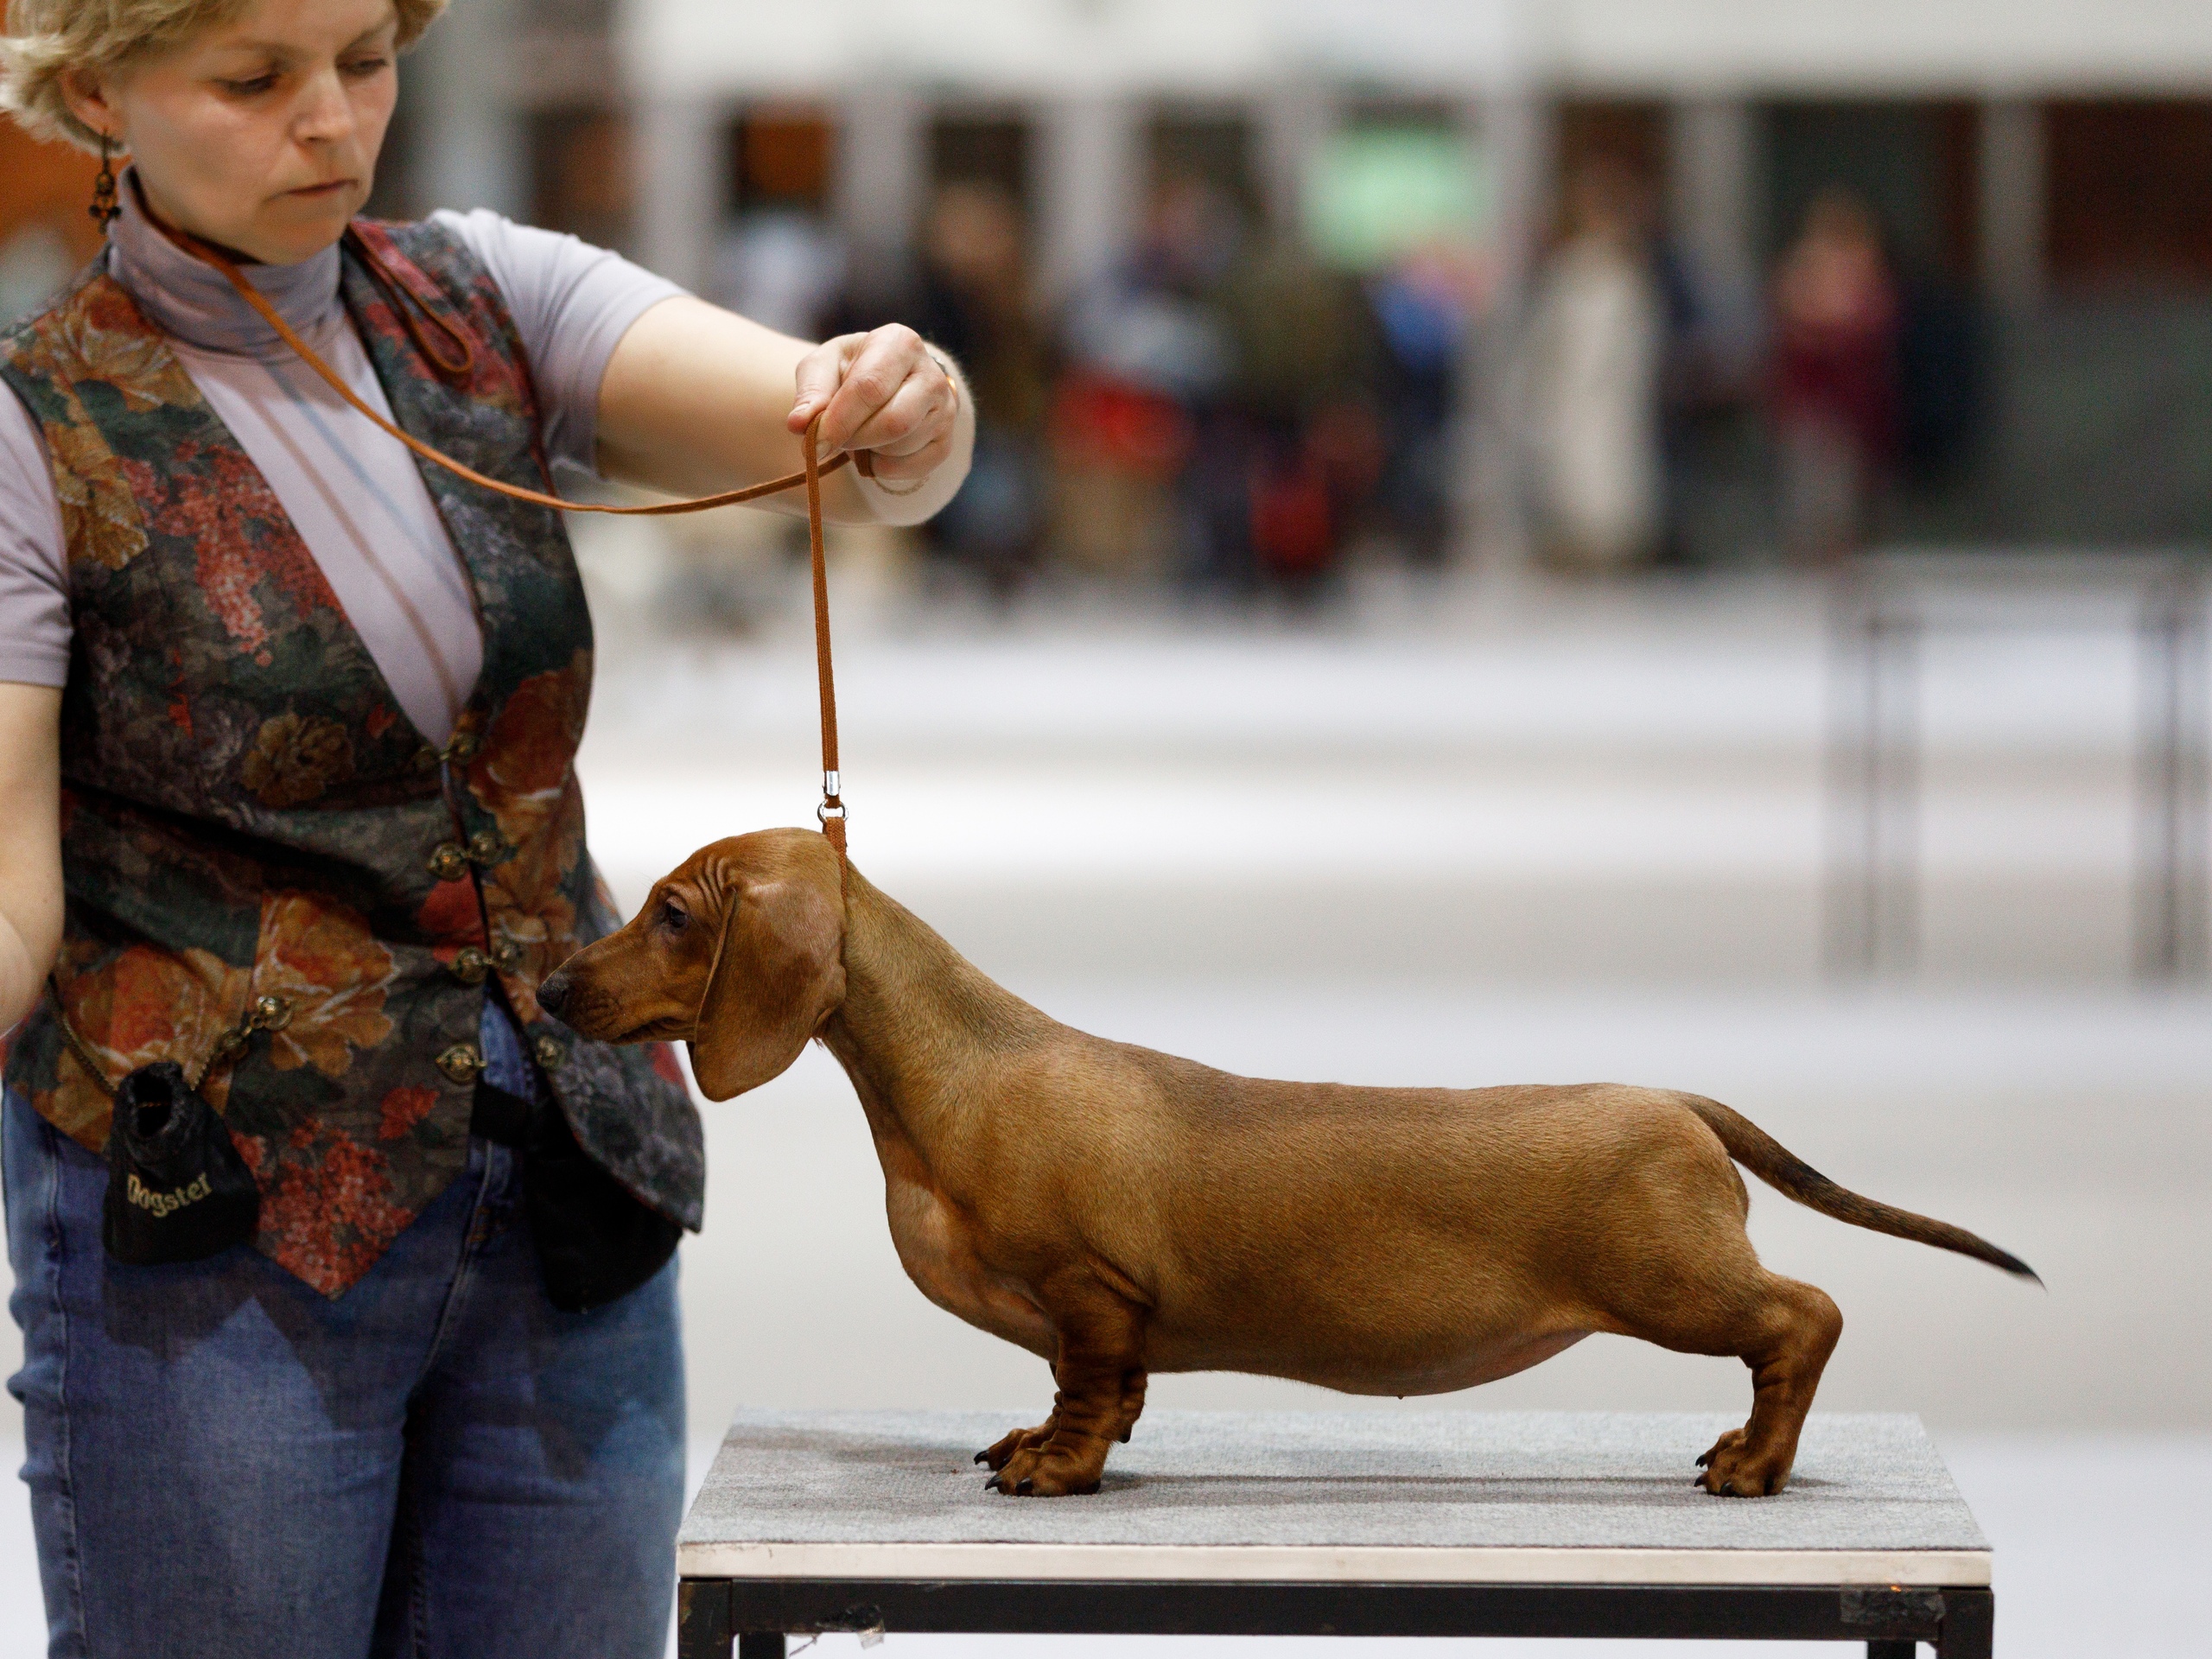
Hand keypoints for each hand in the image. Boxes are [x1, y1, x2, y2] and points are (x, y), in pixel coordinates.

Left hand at [789, 326, 958, 486]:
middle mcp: (932, 374)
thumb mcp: (825, 366)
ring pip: (902, 447)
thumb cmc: (852, 370)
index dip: (839, 420)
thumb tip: (799, 425)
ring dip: (868, 451)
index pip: (870, 388)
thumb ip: (811, 392)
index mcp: (900, 343)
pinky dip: (884, 467)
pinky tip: (876, 449)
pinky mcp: (947, 441)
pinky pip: (914, 468)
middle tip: (834, 440)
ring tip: (859, 434)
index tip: (813, 444)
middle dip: (856, 439)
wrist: (891, 382)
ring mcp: (945, 410)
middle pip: (894, 422)